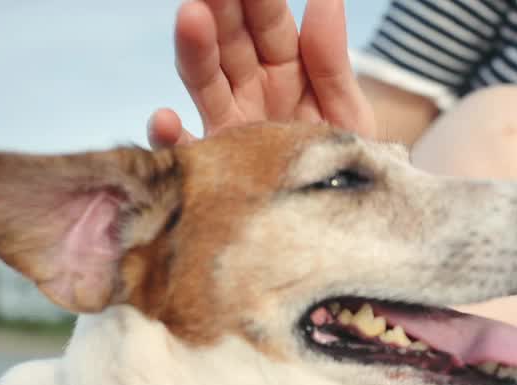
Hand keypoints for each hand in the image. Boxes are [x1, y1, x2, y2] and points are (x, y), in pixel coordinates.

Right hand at [146, 0, 375, 147]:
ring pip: (203, 80)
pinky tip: (167, 119)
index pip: (266, 22)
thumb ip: (330, 61)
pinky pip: (187, 151)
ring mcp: (228, 128)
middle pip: (228, 42)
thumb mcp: (347, 113)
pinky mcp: (215, 168)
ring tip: (192, 15)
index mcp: (285, 69)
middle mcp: (249, 92)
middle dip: (219, 7)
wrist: (349, 229)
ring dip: (194, 48)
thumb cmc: (348, 164)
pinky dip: (171, 137)